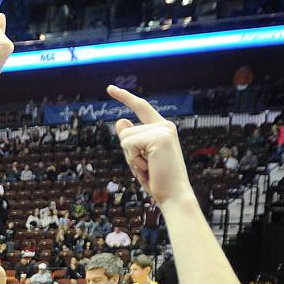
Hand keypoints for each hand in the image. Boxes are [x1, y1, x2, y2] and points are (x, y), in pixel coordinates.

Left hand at [109, 85, 194, 206]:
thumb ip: (130, 140)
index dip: (124, 97)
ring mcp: (163, 130)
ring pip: (125, 139)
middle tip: (147, 167)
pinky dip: (133, 159)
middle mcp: (164, 125)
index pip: (141, 107)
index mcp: (162, 128)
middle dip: (129, 153)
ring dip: (131, 158)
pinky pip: (129, 144)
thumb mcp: (138, 157)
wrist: (173, 195)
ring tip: (149, 167)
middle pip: (126, 132)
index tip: (109, 88)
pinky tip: (148, 167)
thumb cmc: (157, 179)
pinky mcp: (159, 137)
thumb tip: (120, 121)